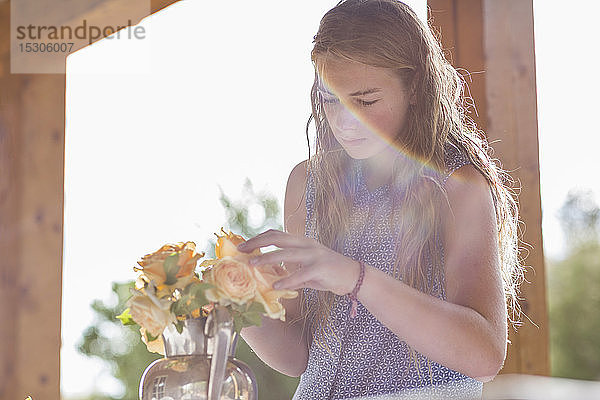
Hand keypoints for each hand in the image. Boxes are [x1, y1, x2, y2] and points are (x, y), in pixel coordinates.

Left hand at [237, 229, 359, 295]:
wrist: (353, 276)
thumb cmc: (328, 273)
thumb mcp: (306, 268)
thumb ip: (289, 270)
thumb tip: (269, 278)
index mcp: (302, 242)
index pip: (276, 234)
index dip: (258, 238)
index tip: (244, 245)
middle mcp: (306, 244)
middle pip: (277, 238)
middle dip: (257, 243)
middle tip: (241, 250)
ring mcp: (314, 255)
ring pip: (286, 254)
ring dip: (266, 259)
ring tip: (252, 265)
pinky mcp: (321, 268)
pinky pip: (300, 274)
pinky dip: (287, 280)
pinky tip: (275, 286)